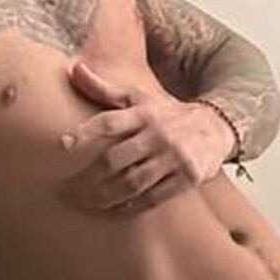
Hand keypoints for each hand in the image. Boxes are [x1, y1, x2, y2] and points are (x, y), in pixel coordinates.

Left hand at [57, 60, 235, 215]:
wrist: (216, 127)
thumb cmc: (167, 114)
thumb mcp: (139, 97)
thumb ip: (104, 89)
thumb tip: (74, 68)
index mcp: (144, 113)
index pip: (110, 121)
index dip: (86, 131)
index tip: (63, 144)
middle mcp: (158, 133)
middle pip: (116, 158)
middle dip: (89, 177)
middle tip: (68, 190)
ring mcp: (174, 157)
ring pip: (133, 182)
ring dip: (106, 196)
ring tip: (87, 204)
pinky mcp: (187, 177)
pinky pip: (154, 197)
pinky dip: (131, 206)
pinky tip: (115, 210)